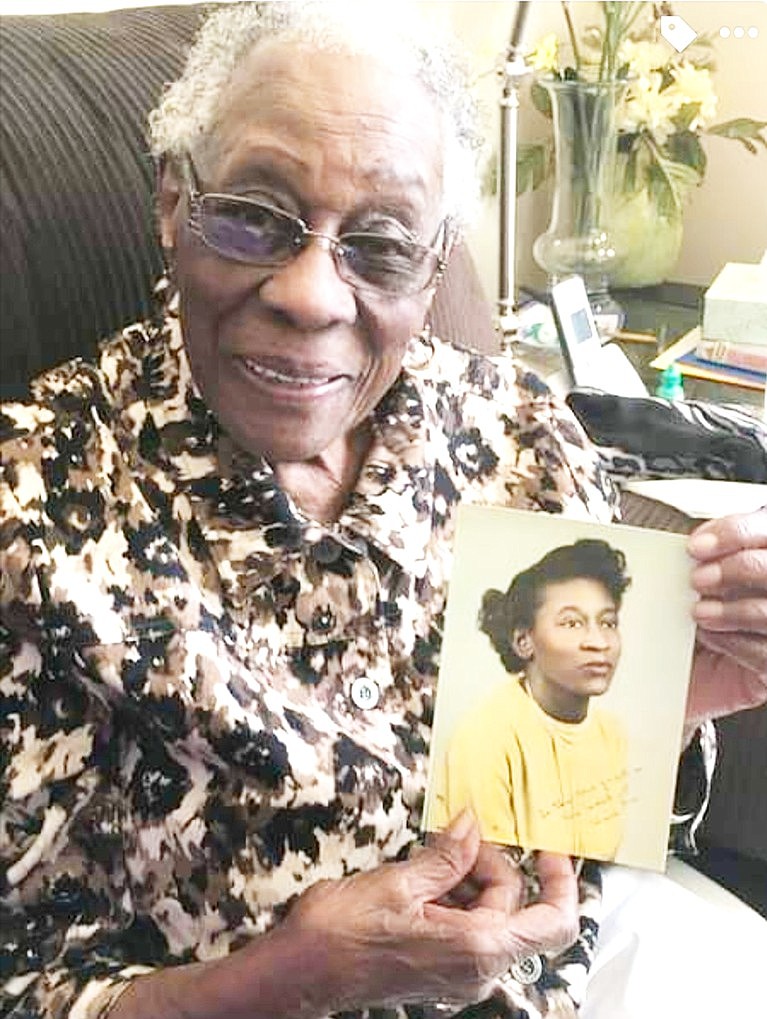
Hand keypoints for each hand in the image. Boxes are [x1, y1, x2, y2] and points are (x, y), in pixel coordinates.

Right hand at [280, 809, 577, 1012]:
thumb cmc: (345, 932)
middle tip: (461, 836)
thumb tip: (473, 824)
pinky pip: (466, 930)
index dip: (562, 881)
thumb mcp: (401, 881)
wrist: (302, 970)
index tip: (548, 846)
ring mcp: (458, 974)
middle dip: (495, 866)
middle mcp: (476, 969)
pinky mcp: (439, 970)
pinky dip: (456, 898)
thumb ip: (448, 855)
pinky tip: (426, 877)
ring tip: (435, 855)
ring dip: (471, 880)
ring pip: (489, 918)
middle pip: (515, 911)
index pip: (553, 922)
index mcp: (477, 948)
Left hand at [686, 508, 766, 728]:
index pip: (764, 530)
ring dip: (730, 609)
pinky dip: (731, 642)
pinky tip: (708, 637)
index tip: (696, 546)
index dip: (734, 533)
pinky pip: (763, 651)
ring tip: (698, 613)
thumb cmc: (688, 626)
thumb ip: (703, 562)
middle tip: (697, 580)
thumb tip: (692, 544)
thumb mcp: (693, 587)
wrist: (678, 679)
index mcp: (761, 558)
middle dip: (734, 569)